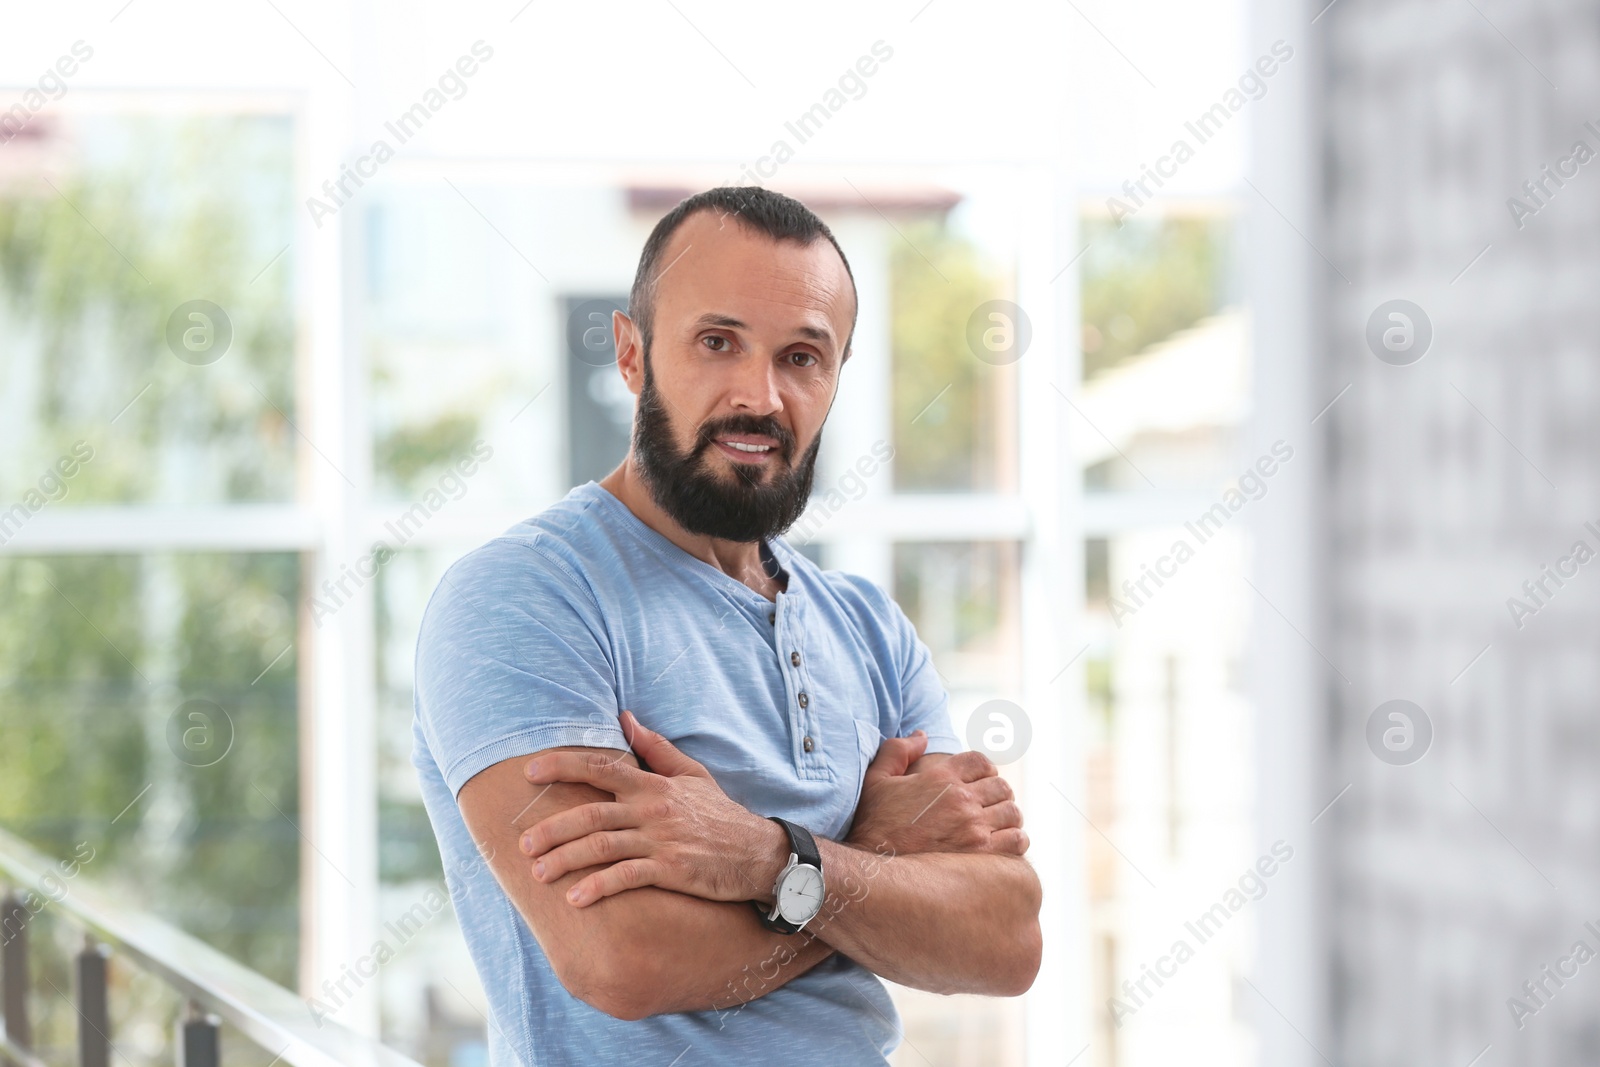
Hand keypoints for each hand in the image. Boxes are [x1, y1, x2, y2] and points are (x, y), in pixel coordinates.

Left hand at [519, 711, 786, 907]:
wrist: (760, 854)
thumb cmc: (721, 816)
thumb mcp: (693, 776)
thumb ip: (656, 748)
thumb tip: (626, 717)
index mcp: (654, 785)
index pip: (601, 768)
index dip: (563, 766)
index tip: (529, 771)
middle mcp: (653, 809)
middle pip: (591, 814)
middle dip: (551, 828)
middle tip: (522, 843)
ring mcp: (662, 840)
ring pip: (602, 846)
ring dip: (565, 859)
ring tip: (538, 874)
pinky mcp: (672, 870)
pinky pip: (627, 877)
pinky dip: (599, 886)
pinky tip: (575, 899)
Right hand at [847, 736, 1026, 857]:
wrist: (874, 868)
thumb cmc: (873, 825)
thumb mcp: (876, 779)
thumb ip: (898, 751)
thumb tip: (921, 736)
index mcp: (941, 777)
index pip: (981, 761)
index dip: (984, 770)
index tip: (980, 783)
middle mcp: (961, 799)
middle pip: (1001, 786)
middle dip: (997, 794)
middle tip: (987, 807)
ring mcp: (973, 828)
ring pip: (1012, 812)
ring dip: (1007, 817)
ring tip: (996, 826)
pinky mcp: (981, 855)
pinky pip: (1017, 840)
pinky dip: (1014, 839)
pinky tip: (1000, 845)